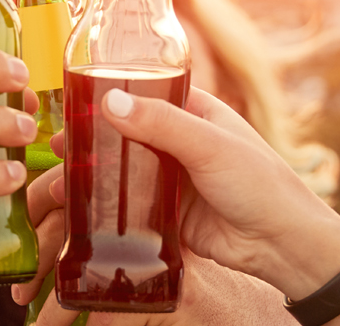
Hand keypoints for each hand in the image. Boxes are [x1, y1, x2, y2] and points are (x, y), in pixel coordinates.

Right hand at [47, 88, 339, 301]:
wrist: (281, 245)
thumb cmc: (261, 184)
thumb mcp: (209, 145)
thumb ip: (161, 123)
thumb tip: (112, 101)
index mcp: (195, 112)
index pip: (144, 94)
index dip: (108, 96)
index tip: (74, 102)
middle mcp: (180, 143)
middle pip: (127, 135)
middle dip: (93, 139)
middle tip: (58, 143)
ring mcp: (172, 180)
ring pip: (124, 172)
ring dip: (94, 175)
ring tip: (60, 178)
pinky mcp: (167, 215)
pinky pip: (129, 207)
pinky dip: (106, 207)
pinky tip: (79, 208)